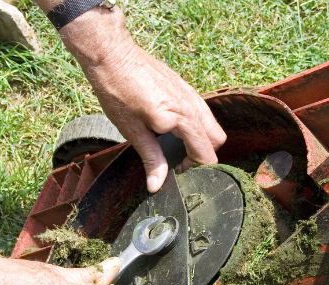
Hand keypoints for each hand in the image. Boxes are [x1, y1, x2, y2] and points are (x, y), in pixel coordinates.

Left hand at [87, 42, 225, 191]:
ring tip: (177, 146)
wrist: (112, 55)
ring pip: (212, 124)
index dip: (196, 169)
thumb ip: (151, 159)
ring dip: (201, 139)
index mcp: (182, 119)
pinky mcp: (185, 87)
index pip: (206, 153)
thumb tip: (157, 186)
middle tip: (180, 162)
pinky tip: (173, 127)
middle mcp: (193, 106)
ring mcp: (191, 93)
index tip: (178, 172)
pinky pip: (202, 111)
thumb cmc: (118, 92)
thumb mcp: (133, 131)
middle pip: (217, 139)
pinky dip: (196, 125)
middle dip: (204, 154)